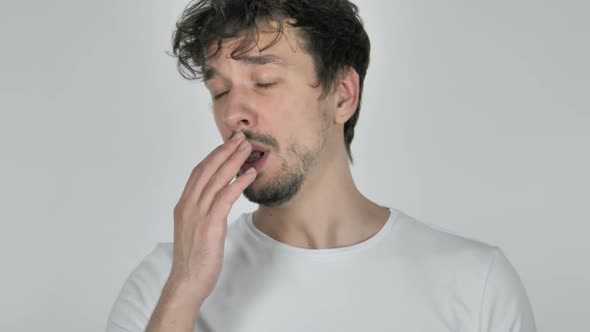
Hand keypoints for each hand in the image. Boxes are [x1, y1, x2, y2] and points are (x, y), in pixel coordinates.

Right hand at [168, 131, 255, 302]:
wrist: (186, 281)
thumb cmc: (193, 260)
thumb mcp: (195, 229)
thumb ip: (203, 212)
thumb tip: (216, 200)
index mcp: (184, 205)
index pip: (199, 172)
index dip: (214, 155)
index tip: (227, 144)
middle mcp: (188, 205)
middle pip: (208, 169)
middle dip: (225, 151)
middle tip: (240, 138)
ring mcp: (198, 214)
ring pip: (217, 179)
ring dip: (234, 161)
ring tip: (248, 149)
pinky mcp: (210, 224)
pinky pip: (225, 197)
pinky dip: (238, 182)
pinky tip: (249, 174)